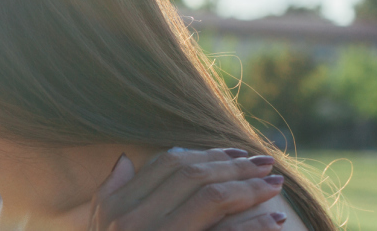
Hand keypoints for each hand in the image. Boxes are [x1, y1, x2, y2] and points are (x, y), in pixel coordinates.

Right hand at [90, 148, 288, 230]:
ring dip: (249, 188)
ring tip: (274, 186)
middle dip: (234, 166)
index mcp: (117, 209)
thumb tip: (128, 159)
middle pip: (193, 176)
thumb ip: (110, 193)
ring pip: (212, 199)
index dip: (204, 153)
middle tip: (265, 164)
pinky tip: (276, 221)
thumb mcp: (101, 229)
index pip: (167, 164)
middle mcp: (135, 223)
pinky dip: (256, 226)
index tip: (235, 154)